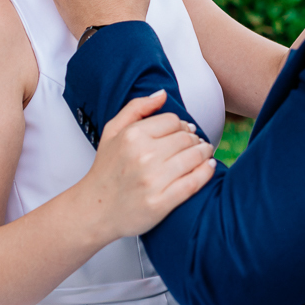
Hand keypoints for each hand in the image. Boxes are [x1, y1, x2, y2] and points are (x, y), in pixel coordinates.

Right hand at [77, 90, 215, 241]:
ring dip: (205, 153)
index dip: (182, 125)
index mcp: (132, 136)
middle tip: (196, 143)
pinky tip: (209, 167)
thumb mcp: (112, 131)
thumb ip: (136, 107)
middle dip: (195, 139)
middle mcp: (143, 156)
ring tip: (205, 153)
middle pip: (186, 138)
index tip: (184, 132)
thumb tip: (163, 94)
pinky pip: (194, 182)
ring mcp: (153, 180)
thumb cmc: (106, 170)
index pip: (173, 121)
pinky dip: (206, 172)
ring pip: (194, 157)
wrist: (95, 210)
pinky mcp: (161, 203)